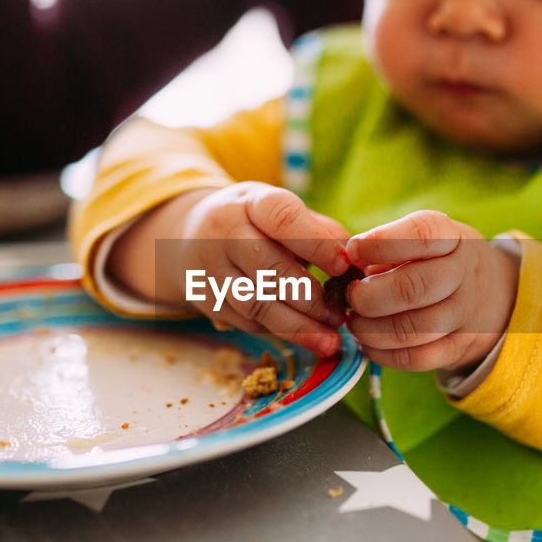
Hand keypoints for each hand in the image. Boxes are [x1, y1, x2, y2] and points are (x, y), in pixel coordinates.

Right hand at [117, 182, 351, 355]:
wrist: (187, 237)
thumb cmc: (253, 221)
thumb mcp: (280, 209)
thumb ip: (319, 229)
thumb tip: (354, 258)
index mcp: (250, 202)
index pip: (283, 219)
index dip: (316, 244)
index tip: (344, 265)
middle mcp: (224, 233)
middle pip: (270, 269)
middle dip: (311, 298)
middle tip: (341, 315)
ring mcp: (210, 270)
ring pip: (257, 304)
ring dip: (298, 326)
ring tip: (330, 339)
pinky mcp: (206, 301)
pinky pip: (247, 322)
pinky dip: (280, 331)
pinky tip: (305, 337)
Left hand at [343, 210, 518, 371]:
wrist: (499, 296)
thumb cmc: (442, 262)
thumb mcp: (426, 242)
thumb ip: (386, 248)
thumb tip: (345, 265)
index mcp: (452, 238)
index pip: (422, 234)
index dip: (382, 243)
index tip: (353, 251)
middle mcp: (463, 274)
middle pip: (414, 288)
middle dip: (370, 297)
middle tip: (351, 297)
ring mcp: (464, 314)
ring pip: (412, 329)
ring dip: (371, 330)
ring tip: (354, 323)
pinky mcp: (458, 348)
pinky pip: (416, 358)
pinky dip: (383, 354)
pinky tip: (368, 344)